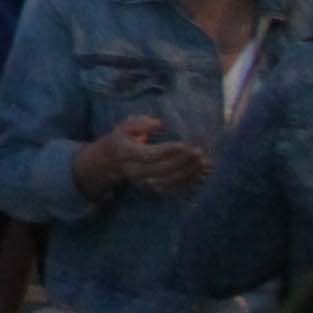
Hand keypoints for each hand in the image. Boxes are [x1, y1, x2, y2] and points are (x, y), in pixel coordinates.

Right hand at [75, 114, 209, 200]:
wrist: (108, 164)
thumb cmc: (121, 140)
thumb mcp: (124, 127)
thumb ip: (140, 123)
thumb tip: (160, 123)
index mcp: (126, 153)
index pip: (150, 154)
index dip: (169, 150)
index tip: (186, 144)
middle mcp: (134, 170)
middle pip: (162, 169)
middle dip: (183, 162)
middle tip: (200, 153)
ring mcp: (143, 182)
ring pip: (168, 181)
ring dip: (188, 174)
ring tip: (203, 163)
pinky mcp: (151, 189)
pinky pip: (172, 189)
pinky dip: (187, 184)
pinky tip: (199, 175)